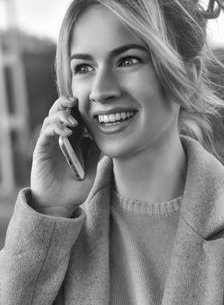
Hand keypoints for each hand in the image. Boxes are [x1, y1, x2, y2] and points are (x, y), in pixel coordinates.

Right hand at [30, 96, 99, 216]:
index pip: (74, 118)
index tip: (90, 104)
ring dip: (61, 115)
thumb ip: (94, 156)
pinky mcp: (42, 149)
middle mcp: (60, 139)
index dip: (79, 108)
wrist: (59, 205)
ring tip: (73, 122)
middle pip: (60, 113)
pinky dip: (55, 127)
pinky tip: (66, 131)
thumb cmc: (75, 190)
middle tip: (74, 100)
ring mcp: (50, 143)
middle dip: (65, 103)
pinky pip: (46, 132)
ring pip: (51, 118)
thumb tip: (101, 140)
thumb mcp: (91, 172)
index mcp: (73, 141)